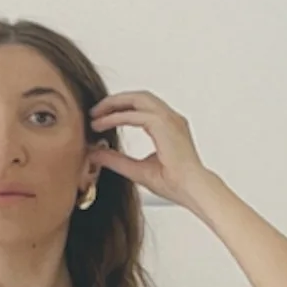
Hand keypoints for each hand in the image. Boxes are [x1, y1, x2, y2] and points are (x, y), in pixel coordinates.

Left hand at [87, 89, 205, 208]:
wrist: (192, 190)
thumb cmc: (175, 183)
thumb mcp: (136, 170)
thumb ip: (116, 160)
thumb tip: (95, 153)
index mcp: (168, 126)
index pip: (141, 107)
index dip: (120, 108)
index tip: (101, 116)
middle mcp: (171, 119)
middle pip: (139, 97)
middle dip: (114, 101)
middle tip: (95, 110)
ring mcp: (170, 119)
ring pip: (138, 99)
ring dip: (114, 103)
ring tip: (96, 113)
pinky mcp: (164, 125)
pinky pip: (136, 114)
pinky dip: (117, 116)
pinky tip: (103, 123)